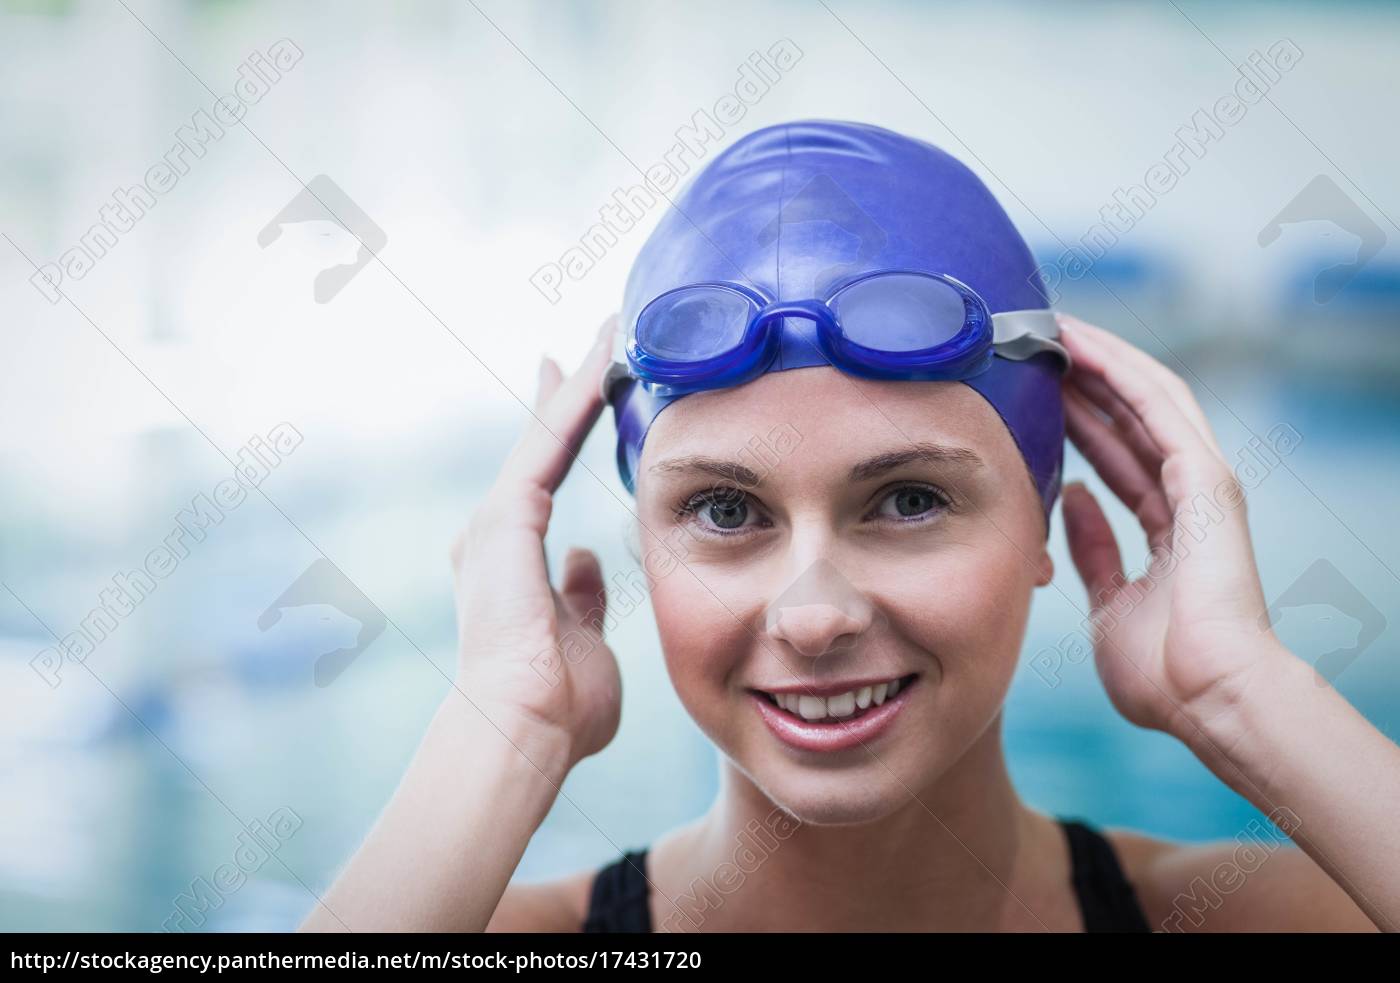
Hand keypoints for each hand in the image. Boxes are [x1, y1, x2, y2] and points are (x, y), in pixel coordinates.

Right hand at [448, 316, 622, 774]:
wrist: (523, 726)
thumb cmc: (558, 707)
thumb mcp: (585, 641)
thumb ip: (584, 599)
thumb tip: (588, 562)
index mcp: (514, 561)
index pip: (549, 472)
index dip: (567, 425)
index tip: (583, 385)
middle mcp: (497, 531)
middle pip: (544, 440)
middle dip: (571, 387)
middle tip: (598, 334)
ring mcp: (497, 520)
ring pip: (550, 431)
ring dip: (583, 378)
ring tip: (616, 327)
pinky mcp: (505, 515)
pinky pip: (551, 442)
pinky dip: (578, 399)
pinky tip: (607, 360)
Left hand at [1056, 314, 1287, 740]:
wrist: (1207, 697)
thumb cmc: (1164, 675)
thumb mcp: (1109, 604)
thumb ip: (1094, 551)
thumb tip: (1071, 501)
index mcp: (1170, 529)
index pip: (1118, 458)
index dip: (1079, 421)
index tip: (1037, 394)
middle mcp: (1188, 498)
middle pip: (1129, 420)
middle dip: (1084, 381)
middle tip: (1035, 346)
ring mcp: (1202, 485)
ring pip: (1145, 400)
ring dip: (1099, 361)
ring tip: (1052, 329)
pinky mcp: (1206, 479)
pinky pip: (1158, 408)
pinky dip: (1120, 372)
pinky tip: (1083, 345)